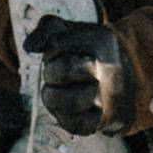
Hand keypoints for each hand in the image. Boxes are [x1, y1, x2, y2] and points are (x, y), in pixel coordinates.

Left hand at [24, 14, 132, 135]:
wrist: (124, 84)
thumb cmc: (88, 54)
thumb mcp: (74, 32)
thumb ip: (48, 29)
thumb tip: (28, 47)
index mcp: (102, 41)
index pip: (58, 43)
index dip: (49, 50)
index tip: (56, 54)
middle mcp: (108, 70)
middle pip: (63, 70)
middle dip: (49, 72)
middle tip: (53, 74)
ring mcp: (106, 99)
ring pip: (67, 100)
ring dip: (50, 95)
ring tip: (53, 91)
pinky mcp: (99, 122)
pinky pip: (71, 123)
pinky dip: (59, 115)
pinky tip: (62, 106)